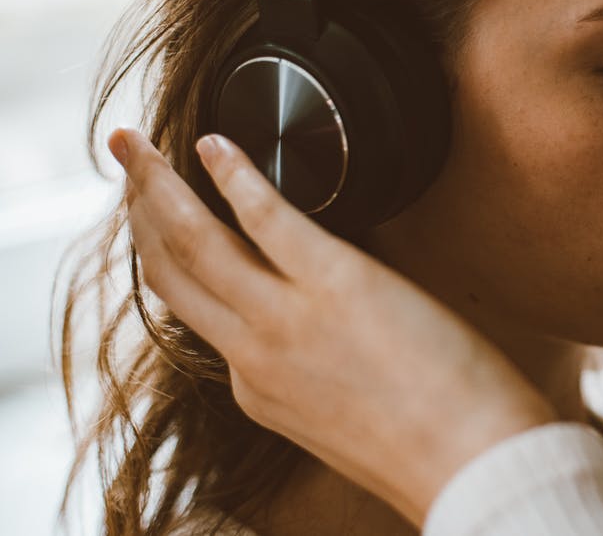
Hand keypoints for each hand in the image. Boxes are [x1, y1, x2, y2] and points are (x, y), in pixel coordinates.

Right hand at [109, 128, 555, 523]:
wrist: (471, 463)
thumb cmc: (433, 447)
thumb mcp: (346, 425)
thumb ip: (315, 383)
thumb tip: (323, 346)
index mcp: (261, 390)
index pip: (204, 319)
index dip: (179, 266)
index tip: (173, 227)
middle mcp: (255, 355)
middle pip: (175, 274)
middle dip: (139, 214)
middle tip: (126, 163)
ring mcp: (287, 318)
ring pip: (196, 242)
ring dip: (155, 186)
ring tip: (133, 143)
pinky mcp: (334, 282)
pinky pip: (266, 217)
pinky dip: (234, 176)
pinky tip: (214, 144)